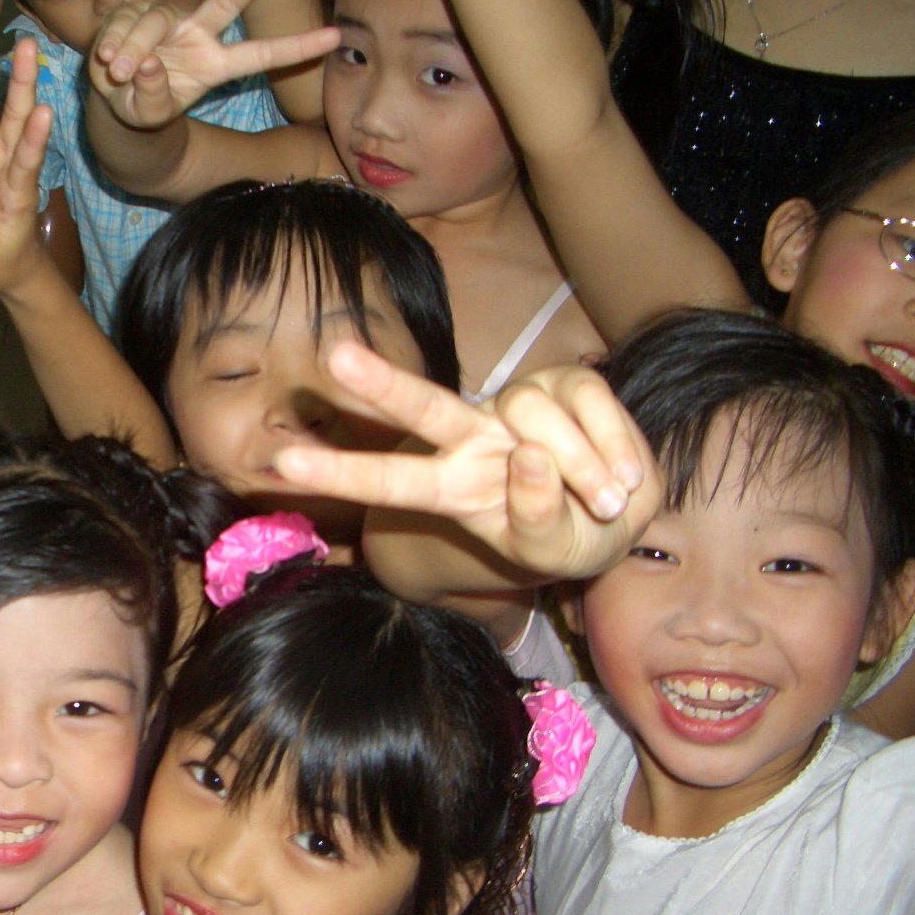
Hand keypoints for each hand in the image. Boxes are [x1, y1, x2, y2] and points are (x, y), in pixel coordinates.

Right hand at [88, 0, 337, 128]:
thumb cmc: (142, 107)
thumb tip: (147, 63)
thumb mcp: (147, 115)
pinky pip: (125, 19)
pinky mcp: (137, 10)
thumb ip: (151, 97)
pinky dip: (112, 41)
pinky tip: (105, 58)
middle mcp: (198, 34)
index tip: (335, 37)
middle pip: (227, 1)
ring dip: (131, 47)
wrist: (113, 96)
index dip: (297, 46)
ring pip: (153, 21)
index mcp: (214, 65)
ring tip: (116, 71)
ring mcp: (169, 19)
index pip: (260, 54)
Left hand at [273, 342, 660, 580]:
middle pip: (425, 407)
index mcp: (453, 488)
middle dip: (381, 384)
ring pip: (534, 412)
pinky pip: (589, 405)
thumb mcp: (558, 556)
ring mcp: (517, 406)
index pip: (392, 480)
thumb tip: (527, 459)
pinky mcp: (565, 382)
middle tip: (334, 358)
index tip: (287, 465)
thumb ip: (538, 525)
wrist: (626, 510)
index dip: (343, 472)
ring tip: (608, 503)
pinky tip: (626, 479)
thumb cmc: (574, 537)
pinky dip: (616, 450)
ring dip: (584, 469)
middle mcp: (472, 437)